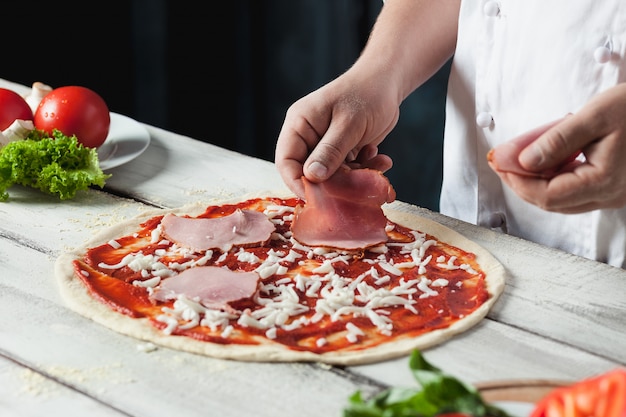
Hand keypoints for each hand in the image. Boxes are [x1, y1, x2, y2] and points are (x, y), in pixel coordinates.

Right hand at [275, 72, 396, 197]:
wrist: (388, 82)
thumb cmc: (367, 94)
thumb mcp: (348, 124)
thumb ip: (330, 151)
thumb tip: (311, 177)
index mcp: (299, 125)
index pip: (286, 161)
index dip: (297, 182)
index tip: (317, 198)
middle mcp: (308, 136)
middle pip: (309, 172)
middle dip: (332, 183)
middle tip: (354, 185)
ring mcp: (325, 144)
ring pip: (331, 175)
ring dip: (353, 176)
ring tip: (375, 164)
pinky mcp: (342, 150)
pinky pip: (347, 170)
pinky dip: (363, 169)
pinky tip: (379, 157)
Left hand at [492, 83, 625, 212]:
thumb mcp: (596, 115)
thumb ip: (555, 140)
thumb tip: (521, 162)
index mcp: (604, 182)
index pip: (545, 195)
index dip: (516, 180)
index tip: (498, 161)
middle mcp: (611, 196)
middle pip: (551, 201)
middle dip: (521, 180)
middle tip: (503, 158)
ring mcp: (615, 194)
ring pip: (563, 197)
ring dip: (537, 179)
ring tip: (522, 153)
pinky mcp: (617, 186)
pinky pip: (577, 188)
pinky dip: (557, 174)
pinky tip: (550, 155)